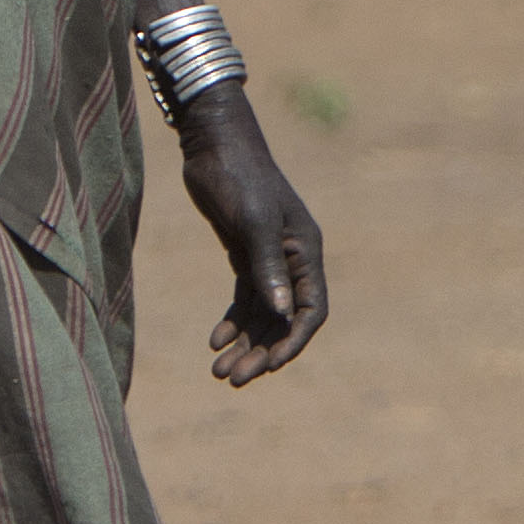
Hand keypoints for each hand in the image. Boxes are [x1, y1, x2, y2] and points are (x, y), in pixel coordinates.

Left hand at [170, 86, 329, 384]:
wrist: (213, 144)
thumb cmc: (237, 177)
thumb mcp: (251, 222)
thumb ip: (266, 266)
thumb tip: (281, 314)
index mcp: (305, 252)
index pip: (310, 310)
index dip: (292, 342)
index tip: (269, 367)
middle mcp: (292, 260)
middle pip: (283, 320)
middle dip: (260, 352)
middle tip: (232, 379)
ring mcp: (269, 258)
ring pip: (262, 314)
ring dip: (244, 344)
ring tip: (217, 371)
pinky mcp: (245, 254)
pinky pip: (245, 299)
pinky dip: (232, 322)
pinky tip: (213, 340)